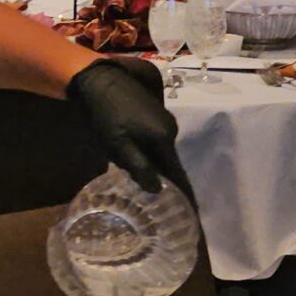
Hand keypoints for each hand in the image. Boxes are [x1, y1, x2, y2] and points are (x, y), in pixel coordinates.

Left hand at [66, 61, 194, 200]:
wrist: (102, 81)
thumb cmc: (107, 115)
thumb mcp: (118, 145)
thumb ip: (139, 167)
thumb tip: (158, 190)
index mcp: (164, 139)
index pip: (178, 174)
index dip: (185, 195)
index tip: (193, 214)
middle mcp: (171, 130)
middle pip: (172, 164)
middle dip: (171, 184)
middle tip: (169, 207)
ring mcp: (165, 121)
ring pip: (165, 153)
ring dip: (160, 169)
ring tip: (156, 189)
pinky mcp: (157, 115)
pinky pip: (160, 143)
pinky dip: (155, 156)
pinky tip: (146, 164)